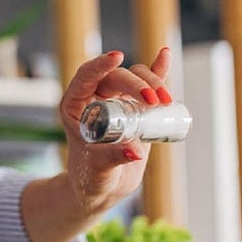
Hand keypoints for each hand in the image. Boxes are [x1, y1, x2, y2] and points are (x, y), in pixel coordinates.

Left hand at [59, 47, 171, 213]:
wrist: (103, 187)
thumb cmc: (91, 178)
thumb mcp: (98, 170)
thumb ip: (112, 159)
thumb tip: (133, 151)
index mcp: (75, 106)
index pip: (85, 76)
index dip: (100, 64)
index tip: (118, 57)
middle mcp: (94, 97)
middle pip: (116, 77)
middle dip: (137, 84)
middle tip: (153, 101)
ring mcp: (116, 99)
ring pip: (135, 78)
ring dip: (153, 83)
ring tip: (165, 102)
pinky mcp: (136, 106)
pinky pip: (147, 83)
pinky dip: (158, 70)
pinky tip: (165, 54)